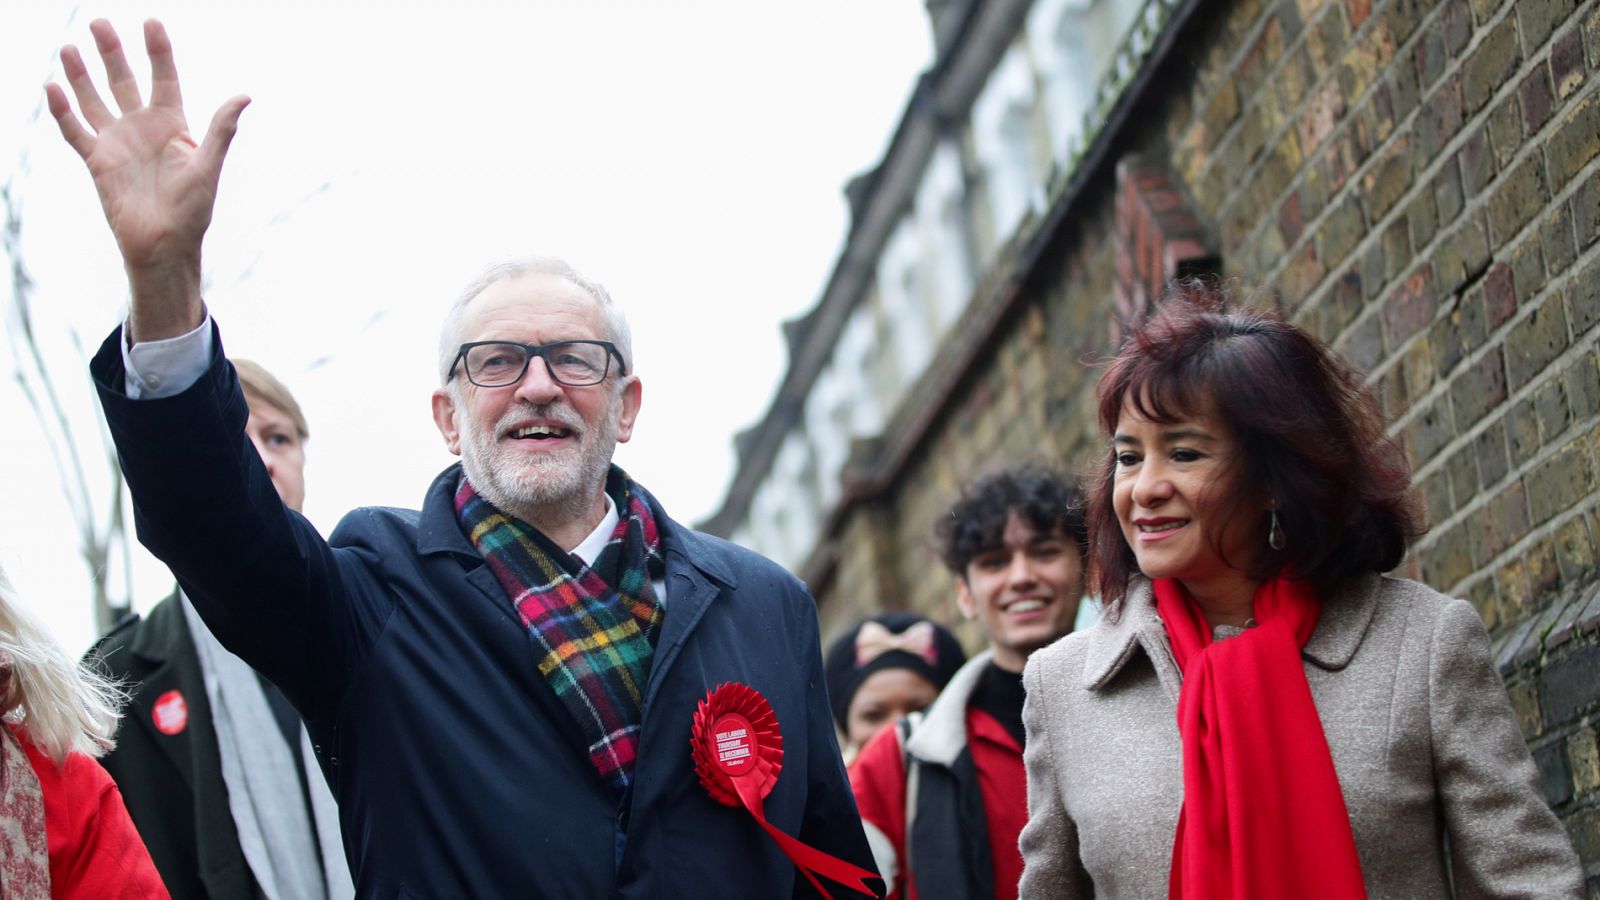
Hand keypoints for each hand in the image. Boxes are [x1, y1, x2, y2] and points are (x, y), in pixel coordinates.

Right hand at [45, 19, 248, 341]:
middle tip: (98, 21)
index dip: (158, 51)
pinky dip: (62, 110)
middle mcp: (143, 128)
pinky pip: (75, 130)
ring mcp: (118, 142)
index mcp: (173, 125)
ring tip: (70, 47)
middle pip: (124, 80)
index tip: (150, 22)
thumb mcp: (208, 166)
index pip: (164, 78)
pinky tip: (52, 86)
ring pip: (95, 99)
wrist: (164, 246)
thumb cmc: (193, 211)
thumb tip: (244, 95)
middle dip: (112, 52)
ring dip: (81, 74)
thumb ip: (221, 129)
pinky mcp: (97, 161)